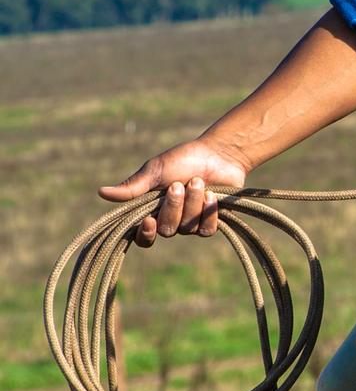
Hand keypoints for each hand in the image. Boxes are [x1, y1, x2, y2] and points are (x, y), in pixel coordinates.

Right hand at [98, 139, 249, 247]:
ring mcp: (191, 222)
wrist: (218, 154)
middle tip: (179, 184)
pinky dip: (208, 212)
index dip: (145, 234)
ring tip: (198, 181)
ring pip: (188, 228)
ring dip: (193, 203)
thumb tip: (100, 192)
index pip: (143, 236)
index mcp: (152, 210)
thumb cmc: (183, 159)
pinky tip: (212, 195)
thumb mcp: (156, 171)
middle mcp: (171, 220)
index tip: (149, 220)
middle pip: (167, 230)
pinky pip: (207, 230)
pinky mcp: (210, 221)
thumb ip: (133, 187)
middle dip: (174, 207)